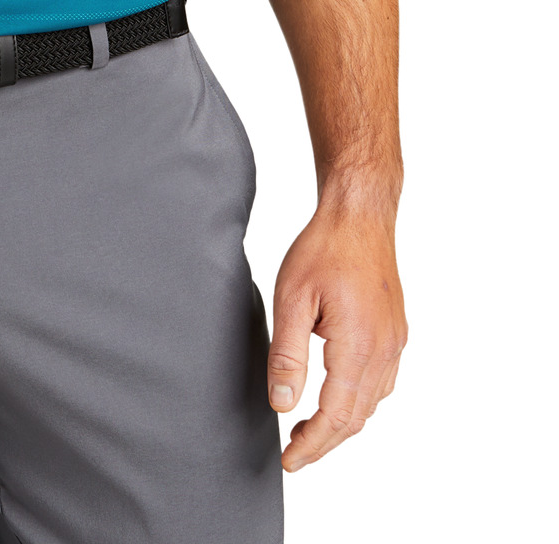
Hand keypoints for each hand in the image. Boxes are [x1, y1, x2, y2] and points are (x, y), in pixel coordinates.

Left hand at [267, 202, 406, 471]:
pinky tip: (335, 395)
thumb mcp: (292, 298)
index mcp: (358, 347)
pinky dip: (357, 400)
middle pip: (357, 417)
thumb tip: (282, 404)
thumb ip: (287, 355)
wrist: (360, 214)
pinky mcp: (395, 332)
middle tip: (294, 454)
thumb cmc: (325, 248)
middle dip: (325, 442)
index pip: (336, 416)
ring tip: (307, 429)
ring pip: (371, 403)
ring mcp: (394, 342)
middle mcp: (384, 351)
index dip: (312, 445)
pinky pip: (380, 382)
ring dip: (342, 423)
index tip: (289, 461)